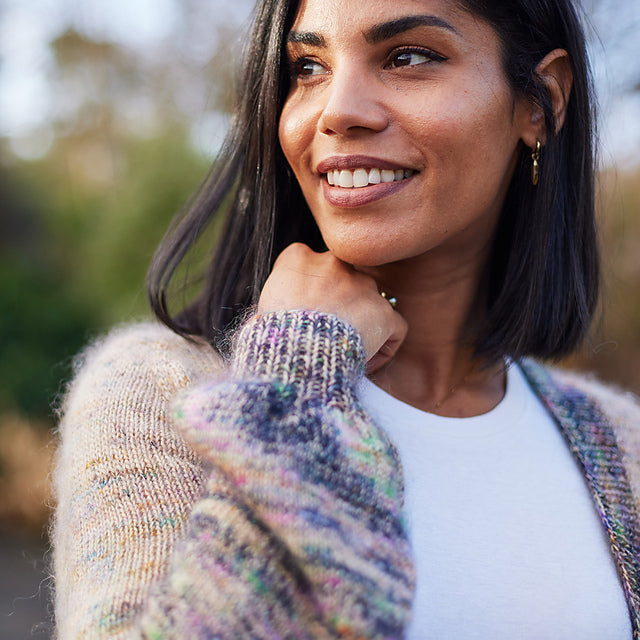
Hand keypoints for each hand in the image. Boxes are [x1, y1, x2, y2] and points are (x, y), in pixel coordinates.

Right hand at [258, 243, 406, 371]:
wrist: (293, 353)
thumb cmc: (271, 338)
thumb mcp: (260, 309)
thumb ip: (279, 301)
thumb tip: (280, 317)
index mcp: (297, 258)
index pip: (311, 265)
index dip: (312, 292)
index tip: (306, 316)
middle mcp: (333, 263)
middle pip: (344, 279)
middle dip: (341, 303)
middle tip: (328, 333)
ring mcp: (361, 284)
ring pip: (371, 300)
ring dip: (362, 322)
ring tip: (346, 351)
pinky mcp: (382, 311)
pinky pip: (394, 326)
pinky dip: (385, 344)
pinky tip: (366, 361)